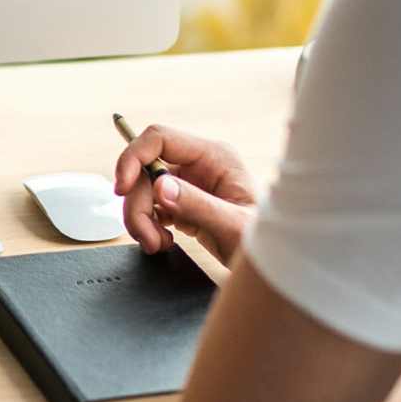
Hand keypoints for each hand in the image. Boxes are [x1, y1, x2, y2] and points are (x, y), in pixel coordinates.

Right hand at [114, 123, 259, 266]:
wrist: (278, 262)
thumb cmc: (269, 241)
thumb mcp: (235, 226)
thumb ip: (198, 205)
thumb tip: (161, 186)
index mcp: (214, 157)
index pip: (160, 139)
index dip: (134, 157)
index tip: (122, 186)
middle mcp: (199, 165)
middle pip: (146, 170)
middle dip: (137, 204)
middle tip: (146, 236)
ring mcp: (190, 184)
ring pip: (144, 190)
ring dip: (141, 218)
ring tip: (157, 243)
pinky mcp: (184, 203)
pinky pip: (151, 206)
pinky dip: (148, 225)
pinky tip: (163, 241)